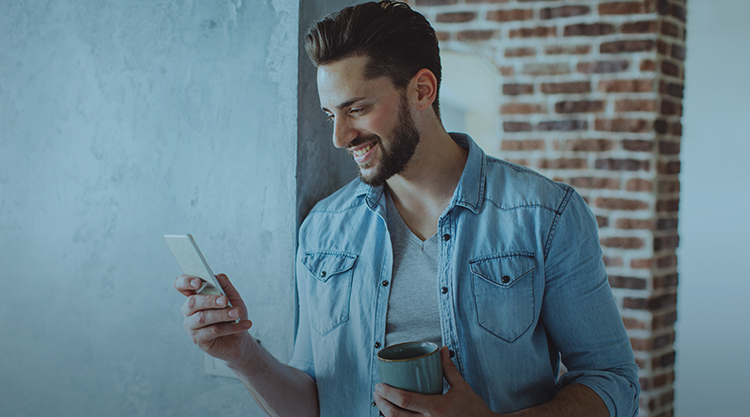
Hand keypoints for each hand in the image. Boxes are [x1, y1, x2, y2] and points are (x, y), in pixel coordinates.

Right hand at [174, 273, 252, 362]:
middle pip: (192, 302)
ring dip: (222, 315)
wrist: (239, 339)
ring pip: (202, 318)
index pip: (180, 285)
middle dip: (210, 300)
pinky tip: (243, 324)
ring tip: (237, 313)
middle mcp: (189, 311)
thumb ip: (224, 285)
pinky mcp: (198, 340)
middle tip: (225, 300)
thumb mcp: (233, 297)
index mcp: (194, 296)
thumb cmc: (233, 316)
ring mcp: (192, 326)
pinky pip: (212, 331)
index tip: (198, 282)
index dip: (185, 282)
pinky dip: (230, 327)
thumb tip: (217, 276)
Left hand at [373, 346, 497, 416]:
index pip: (406, 401)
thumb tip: (442, 350)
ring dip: (386, 413)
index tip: (380, 385)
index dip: (389, 393)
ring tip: (381, 401)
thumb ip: (448, 369)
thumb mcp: (461, 387)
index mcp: (436, 408)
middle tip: (377, 392)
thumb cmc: (474, 410)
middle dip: (382, 403)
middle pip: (396, 416)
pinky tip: (393, 414)